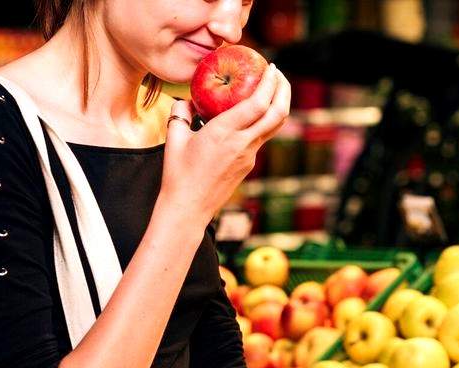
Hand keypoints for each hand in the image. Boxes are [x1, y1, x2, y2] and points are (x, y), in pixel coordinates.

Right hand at [159, 64, 290, 224]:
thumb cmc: (177, 174)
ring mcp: (249, 155)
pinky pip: (261, 137)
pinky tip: (255, 113)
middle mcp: (242, 143)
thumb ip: (181, 113)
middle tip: (279, 75)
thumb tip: (187, 100)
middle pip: (277, 114)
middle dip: (284, 90)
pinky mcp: (249, 163)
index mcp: (224, 133)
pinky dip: (264, 120)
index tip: (271, 68)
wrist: (188, 209)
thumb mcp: (175, 139)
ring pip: (273, 126)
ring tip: (275, 89)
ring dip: (279, 105)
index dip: (269, 84)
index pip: (257, 104)